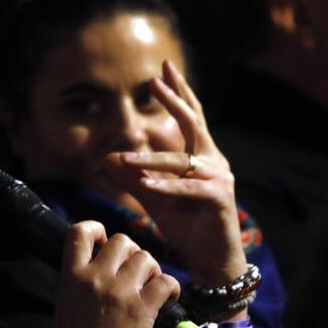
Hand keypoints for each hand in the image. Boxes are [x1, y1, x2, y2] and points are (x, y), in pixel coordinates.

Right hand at [32, 221, 179, 327]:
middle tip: (135, 274)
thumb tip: (100, 277)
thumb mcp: (65, 305)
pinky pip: (166, 281)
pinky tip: (167, 299)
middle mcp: (96, 277)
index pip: (81, 232)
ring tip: (151, 288)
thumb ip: (81, 285)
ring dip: (152, 270)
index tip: (104, 244)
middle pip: (122, 240)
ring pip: (146, 257)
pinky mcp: (142, 309)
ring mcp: (120, 292)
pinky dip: (171, 287)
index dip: (97, 230)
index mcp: (72, 276)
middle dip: (132, 253)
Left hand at [105, 60, 247, 287]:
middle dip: (173, 100)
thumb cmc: (187, 226)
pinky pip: (189, 189)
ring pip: (182, 161)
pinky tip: (146, 185)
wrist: (212, 260)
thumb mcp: (154, 196)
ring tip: (125, 157)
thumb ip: (134, 175)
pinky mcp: (220, 199)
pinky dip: (167, 187)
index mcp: (203, 155)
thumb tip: (106, 156)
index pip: (191, 117)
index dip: (178, 92)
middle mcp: (214, 161)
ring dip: (151, 159)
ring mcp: (219, 178)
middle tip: (153, 80)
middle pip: (194, 124)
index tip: (163, 67)